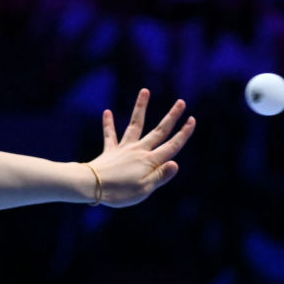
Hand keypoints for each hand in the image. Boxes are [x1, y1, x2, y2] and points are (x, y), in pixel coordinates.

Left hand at [87, 89, 195, 207]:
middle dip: (171, 117)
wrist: (91, 186)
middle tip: (181, 102)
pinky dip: (108, 124)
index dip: (183, 133)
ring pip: (135, 125)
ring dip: (141, 107)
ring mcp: (124, 149)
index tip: (192, 119)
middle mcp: (139, 151)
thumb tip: (176, 163)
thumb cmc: (119, 192)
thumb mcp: (145, 189)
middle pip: (158, 131)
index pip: (171, 146)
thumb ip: (160, 176)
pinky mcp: (110, 151)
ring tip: (144, 91)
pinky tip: (107, 112)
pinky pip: (110, 135)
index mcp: (150, 161)